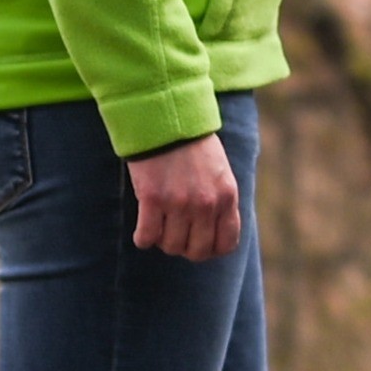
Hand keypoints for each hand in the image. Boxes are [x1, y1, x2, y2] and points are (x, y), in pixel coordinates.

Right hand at [127, 133, 241, 259]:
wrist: (167, 119)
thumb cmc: (193, 146)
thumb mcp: (220, 173)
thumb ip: (220, 202)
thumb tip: (215, 236)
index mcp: (227, 196)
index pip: (226, 243)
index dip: (212, 249)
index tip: (199, 243)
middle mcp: (206, 203)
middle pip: (197, 251)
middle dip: (186, 248)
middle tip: (176, 236)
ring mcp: (179, 203)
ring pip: (171, 246)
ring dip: (163, 241)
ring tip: (160, 226)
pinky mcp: (153, 199)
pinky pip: (147, 237)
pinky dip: (143, 238)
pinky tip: (143, 232)